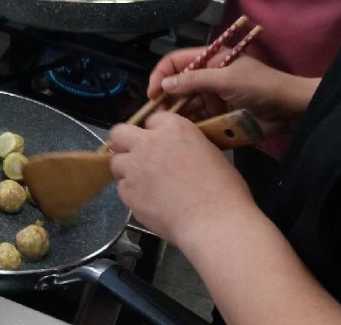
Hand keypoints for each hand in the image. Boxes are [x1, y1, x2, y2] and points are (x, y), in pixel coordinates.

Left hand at [109, 112, 255, 245]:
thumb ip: (184, 145)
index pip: (152, 119)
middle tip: (137, 157)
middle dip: (125, 143)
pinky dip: (132, 193)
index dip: (155, 133)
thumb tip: (175, 150)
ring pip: (116, 162)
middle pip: (120, 133)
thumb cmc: (223, 189)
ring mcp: (134, 166)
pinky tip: (149, 202)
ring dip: (127, 170)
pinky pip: (122, 188)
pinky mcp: (127, 191)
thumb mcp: (208, 152)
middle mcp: (148, 142)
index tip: (161, 144)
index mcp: (173, 128)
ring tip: (144, 184)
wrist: (213, 222)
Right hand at [148, 47, 313, 137]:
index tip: (152, 94)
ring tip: (166, 128)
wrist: (291, 111)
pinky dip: (190, 125)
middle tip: (155, 117)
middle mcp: (208, 76)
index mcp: (210, 60)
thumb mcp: (227, 79)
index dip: (160, 75)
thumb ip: (195, 80)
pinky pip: (199, 119)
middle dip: (165, 98)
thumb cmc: (261, 87)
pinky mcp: (220, 115)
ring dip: (176, 114)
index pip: (175, 62)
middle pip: (177, 84)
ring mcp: (214, 97)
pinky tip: (182, 134)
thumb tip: (164, 85)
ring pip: (186, 104)